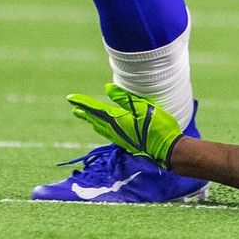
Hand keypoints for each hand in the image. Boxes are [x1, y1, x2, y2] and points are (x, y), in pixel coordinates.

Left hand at [68, 84, 183, 166]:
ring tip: (84, 115)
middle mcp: (115, 130)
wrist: (167, 149)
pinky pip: (107, 132)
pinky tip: (102, 127)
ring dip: (90, 119)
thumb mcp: (143, 107)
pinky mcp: (126, 142)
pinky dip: (100, 126)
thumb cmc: (158, 126)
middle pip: (95, 119)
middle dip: (84, 111)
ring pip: (100, 126)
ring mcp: (120, 137)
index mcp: (117, 119)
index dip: (83, 102)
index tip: (70, 97)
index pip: (95, 109)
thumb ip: (124, 98)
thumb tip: (106, 89)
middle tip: (73, 107)